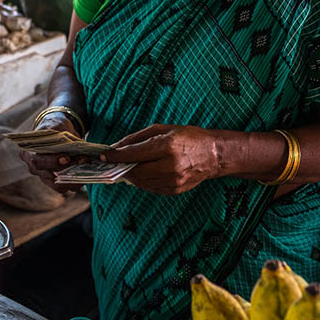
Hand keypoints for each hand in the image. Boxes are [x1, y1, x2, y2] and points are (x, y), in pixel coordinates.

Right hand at [19, 112, 87, 192]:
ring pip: (59, 186)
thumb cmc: (54, 128)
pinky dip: (78, 182)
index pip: (38, 161)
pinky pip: (67, 187)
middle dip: (68, 169)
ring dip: (76, 178)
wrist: (56, 132)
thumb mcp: (57, 126)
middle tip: (84, 159)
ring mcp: (44, 177)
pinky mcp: (56, 182)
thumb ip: (63, 135)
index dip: (52, 161)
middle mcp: (34, 168)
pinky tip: (88, 174)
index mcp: (29, 153)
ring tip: (88, 167)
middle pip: (49, 176)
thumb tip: (76, 145)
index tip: (67, 157)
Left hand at [103, 124, 220, 194]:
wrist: (214, 155)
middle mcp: (170, 165)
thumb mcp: (163, 129)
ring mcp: (173, 180)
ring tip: (127, 167)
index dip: (116, 155)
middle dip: (121, 167)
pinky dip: (142, 181)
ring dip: (131, 175)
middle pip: (135, 171)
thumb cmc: (189, 137)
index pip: (134, 154)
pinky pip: (150, 187)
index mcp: (167, 146)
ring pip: (141, 182)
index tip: (105, 155)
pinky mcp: (174, 190)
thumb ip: (138, 138)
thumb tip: (117, 147)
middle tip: (114, 162)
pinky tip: (142, 173)